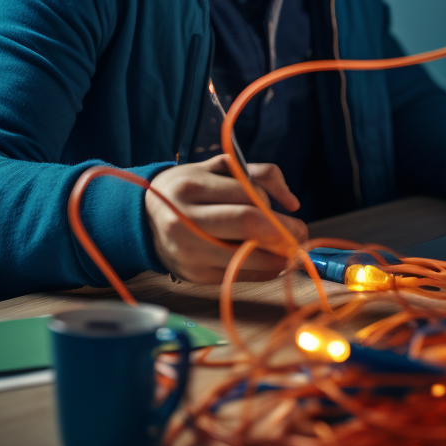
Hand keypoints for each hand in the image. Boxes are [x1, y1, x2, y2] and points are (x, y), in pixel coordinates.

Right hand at [144, 155, 307, 283]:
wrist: (144, 217)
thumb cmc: (190, 187)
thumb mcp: (219, 168)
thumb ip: (261, 175)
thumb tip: (292, 203)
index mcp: (193, 187)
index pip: (248, 200)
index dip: (279, 211)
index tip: (296, 215)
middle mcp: (185, 220)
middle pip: (248, 228)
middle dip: (284, 234)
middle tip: (300, 234)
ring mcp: (188, 252)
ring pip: (245, 259)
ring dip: (277, 257)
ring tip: (289, 249)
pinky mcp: (193, 276)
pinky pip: (237, 277)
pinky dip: (261, 270)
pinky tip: (268, 260)